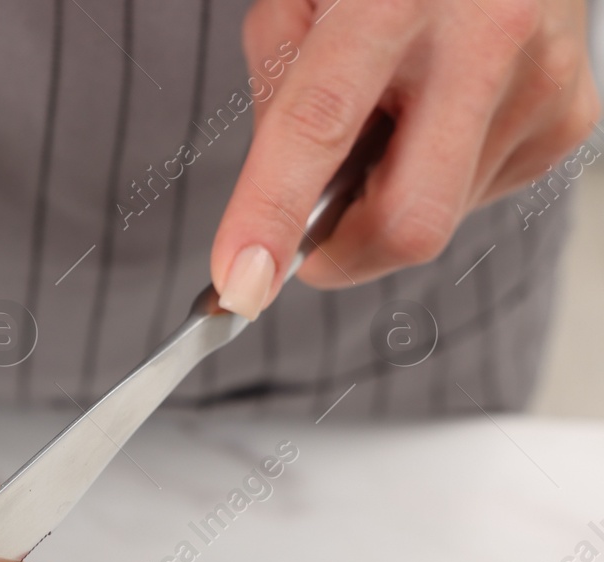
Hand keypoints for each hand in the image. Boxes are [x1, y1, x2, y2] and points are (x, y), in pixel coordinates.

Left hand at [212, 0, 598, 317]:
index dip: (271, 214)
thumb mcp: (302, 0)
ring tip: (393, 120)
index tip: (242, 286)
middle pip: (407, 221)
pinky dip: (434, 181)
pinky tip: (437, 120)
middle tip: (306, 234)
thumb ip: (277, 97)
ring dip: (390, 200)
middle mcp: (484, 37)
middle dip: (343, 254)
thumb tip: (275, 210)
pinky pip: (476, 198)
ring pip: (439, 220)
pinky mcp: (568, 119)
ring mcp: (539, 83)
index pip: (319, 126)